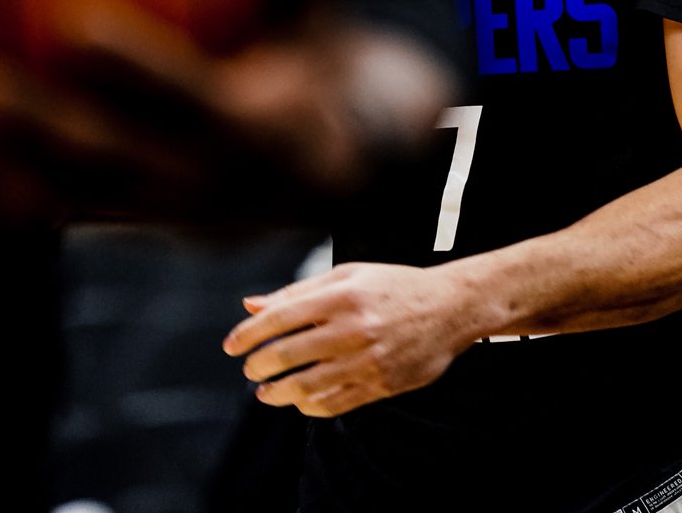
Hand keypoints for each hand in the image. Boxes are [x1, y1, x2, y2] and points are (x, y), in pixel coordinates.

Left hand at [0, 0, 456, 227]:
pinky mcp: (134, 228)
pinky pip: (62, 213)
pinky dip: (3, 192)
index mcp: (257, 131)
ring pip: (73, 200)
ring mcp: (165, 215)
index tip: (70, 19)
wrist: (328, 171)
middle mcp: (208, 183)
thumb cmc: (313, 65)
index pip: (188, 98)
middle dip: (42, 132)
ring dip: (3, 171)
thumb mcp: (326, 17)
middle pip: (114, 163)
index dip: (133, 65)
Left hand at [222, 260, 478, 415]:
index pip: (281, 317)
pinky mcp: (381, 384)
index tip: (231, 346)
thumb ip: (299, 291)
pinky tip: (298, 400)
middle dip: (259, 364)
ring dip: (277, 392)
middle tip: (249, 368)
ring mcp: (368, 359)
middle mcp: (353, 327)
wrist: (450, 307)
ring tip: (265, 391)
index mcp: (342, 294)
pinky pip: (334, 403)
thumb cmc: (394, 285)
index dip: (249, 334)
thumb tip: (251, 305)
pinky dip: (309, 406)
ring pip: (307, 386)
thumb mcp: (349, 275)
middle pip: (289, 353)